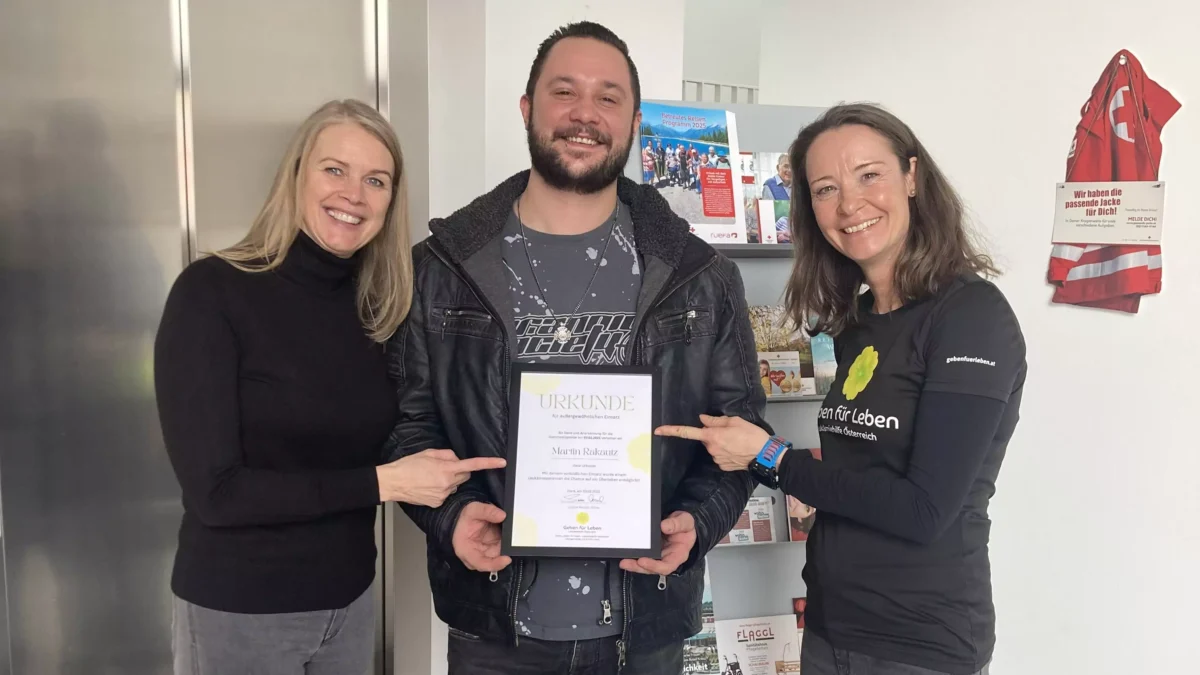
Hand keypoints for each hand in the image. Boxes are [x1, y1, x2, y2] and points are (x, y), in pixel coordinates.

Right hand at [376, 449, 505, 506]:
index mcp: (446, 469)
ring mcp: (443, 495)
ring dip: (449, 481)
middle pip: (464, 476)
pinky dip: (441, 490)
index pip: (472, 465)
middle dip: (459, 472)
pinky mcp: (438, 503)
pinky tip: (428, 488)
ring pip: (455, 486)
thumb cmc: (408, 466)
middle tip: (443, 468)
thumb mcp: (428, 453)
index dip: (489, 463)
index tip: (502, 462)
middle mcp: (447, 483)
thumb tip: (456, 460)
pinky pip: (446, 495)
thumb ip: (447, 455)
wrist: (393, 482)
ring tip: (431, 478)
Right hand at [452, 502, 512, 572]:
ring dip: (507, 550)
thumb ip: (487, 511)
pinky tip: (513, 538)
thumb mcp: (473, 510)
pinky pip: (502, 552)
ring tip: (514, 538)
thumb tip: (502, 516)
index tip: (507, 559)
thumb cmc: (465, 518)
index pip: (480, 563)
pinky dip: (508, 546)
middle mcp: (475, 557)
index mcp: (466, 550)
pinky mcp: (492, 551)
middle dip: (504, 556)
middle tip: (515, 546)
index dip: (494, 564)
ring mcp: (484, 555)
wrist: (465, 519)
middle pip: (492, 563)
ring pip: (498, 558)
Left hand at [620, 511, 695, 575]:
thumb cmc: (685, 526)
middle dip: (639, 567)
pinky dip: (633, 557)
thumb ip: (677, 523)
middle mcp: (667, 558)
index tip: (643, 561)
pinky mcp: (651, 552)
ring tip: (623, 562)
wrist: (681, 523)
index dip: (654, 566)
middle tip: (627, 562)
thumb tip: (664, 526)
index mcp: (678, 554)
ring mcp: (658, 556)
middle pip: (653, 568)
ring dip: (634, 565)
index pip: (667, 566)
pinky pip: (642, 557)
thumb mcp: (686, 521)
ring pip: (645, 565)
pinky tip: (625, 555)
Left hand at [654, 414, 769, 471]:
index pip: (687, 432)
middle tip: (730, 432)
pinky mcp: (722, 465)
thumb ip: (716, 420)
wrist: (764, 455)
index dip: (671, 431)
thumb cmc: (752, 436)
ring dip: (721, 443)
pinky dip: (726, 452)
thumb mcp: (735, 421)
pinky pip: (720, 456)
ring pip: (713, 447)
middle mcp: (711, 448)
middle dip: (713, 434)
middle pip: (705, 438)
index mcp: (712, 435)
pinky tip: (737, 450)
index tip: (658, 430)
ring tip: (737, 441)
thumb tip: (703, 419)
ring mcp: (716, 458)